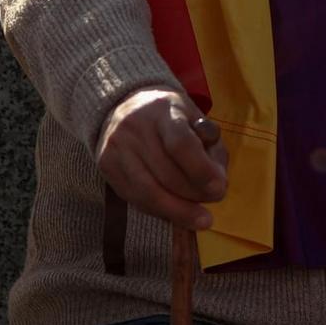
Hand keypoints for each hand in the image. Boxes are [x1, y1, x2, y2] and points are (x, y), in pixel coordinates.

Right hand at [94, 87, 228, 231]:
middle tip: (213, 203)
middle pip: (166, 172)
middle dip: (194, 195)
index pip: (180, 143)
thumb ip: (212, 147)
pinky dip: (159, 211)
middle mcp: (135, 126)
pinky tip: (176, 215)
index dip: (201, 171)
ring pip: (148, 191)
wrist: (124, 104)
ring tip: (200, 220)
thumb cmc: (170, 117)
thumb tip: (217, 182)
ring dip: (178, 211)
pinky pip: (134, 198)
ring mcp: (116, 146)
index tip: (219, 189)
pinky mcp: (105, 164)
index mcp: (163, 109)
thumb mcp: (195, 118)